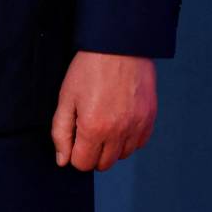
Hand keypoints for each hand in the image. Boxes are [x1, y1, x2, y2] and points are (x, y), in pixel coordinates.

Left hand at [51, 51, 156, 170]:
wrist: (119, 47)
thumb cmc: (89, 69)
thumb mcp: (66, 97)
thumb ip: (61, 132)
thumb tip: (62, 160)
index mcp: (93, 128)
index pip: (82, 164)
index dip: (74, 152)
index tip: (74, 136)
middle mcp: (118, 133)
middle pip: (103, 164)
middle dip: (91, 152)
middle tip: (86, 128)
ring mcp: (137, 127)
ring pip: (121, 156)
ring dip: (110, 147)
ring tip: (103, 122)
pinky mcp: (150, 120)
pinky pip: (138, 144)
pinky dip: (128, 139)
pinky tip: (119, 121)